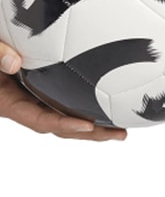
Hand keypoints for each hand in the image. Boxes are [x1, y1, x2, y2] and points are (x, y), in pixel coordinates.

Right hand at [0, 42, 126, 140]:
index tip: (88, 126)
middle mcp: (21, 102)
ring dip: (92, 120)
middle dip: (89, 133)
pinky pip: (61, 95)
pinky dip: (82, 99)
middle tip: (120, 134)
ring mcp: (30, 94)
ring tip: (122, 123)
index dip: (63, 125)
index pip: (38, 119)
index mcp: (6, 102)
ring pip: (63, 112)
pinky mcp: (37, 81)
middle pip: (58, 124)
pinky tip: (106, 95)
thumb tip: (14, 62)